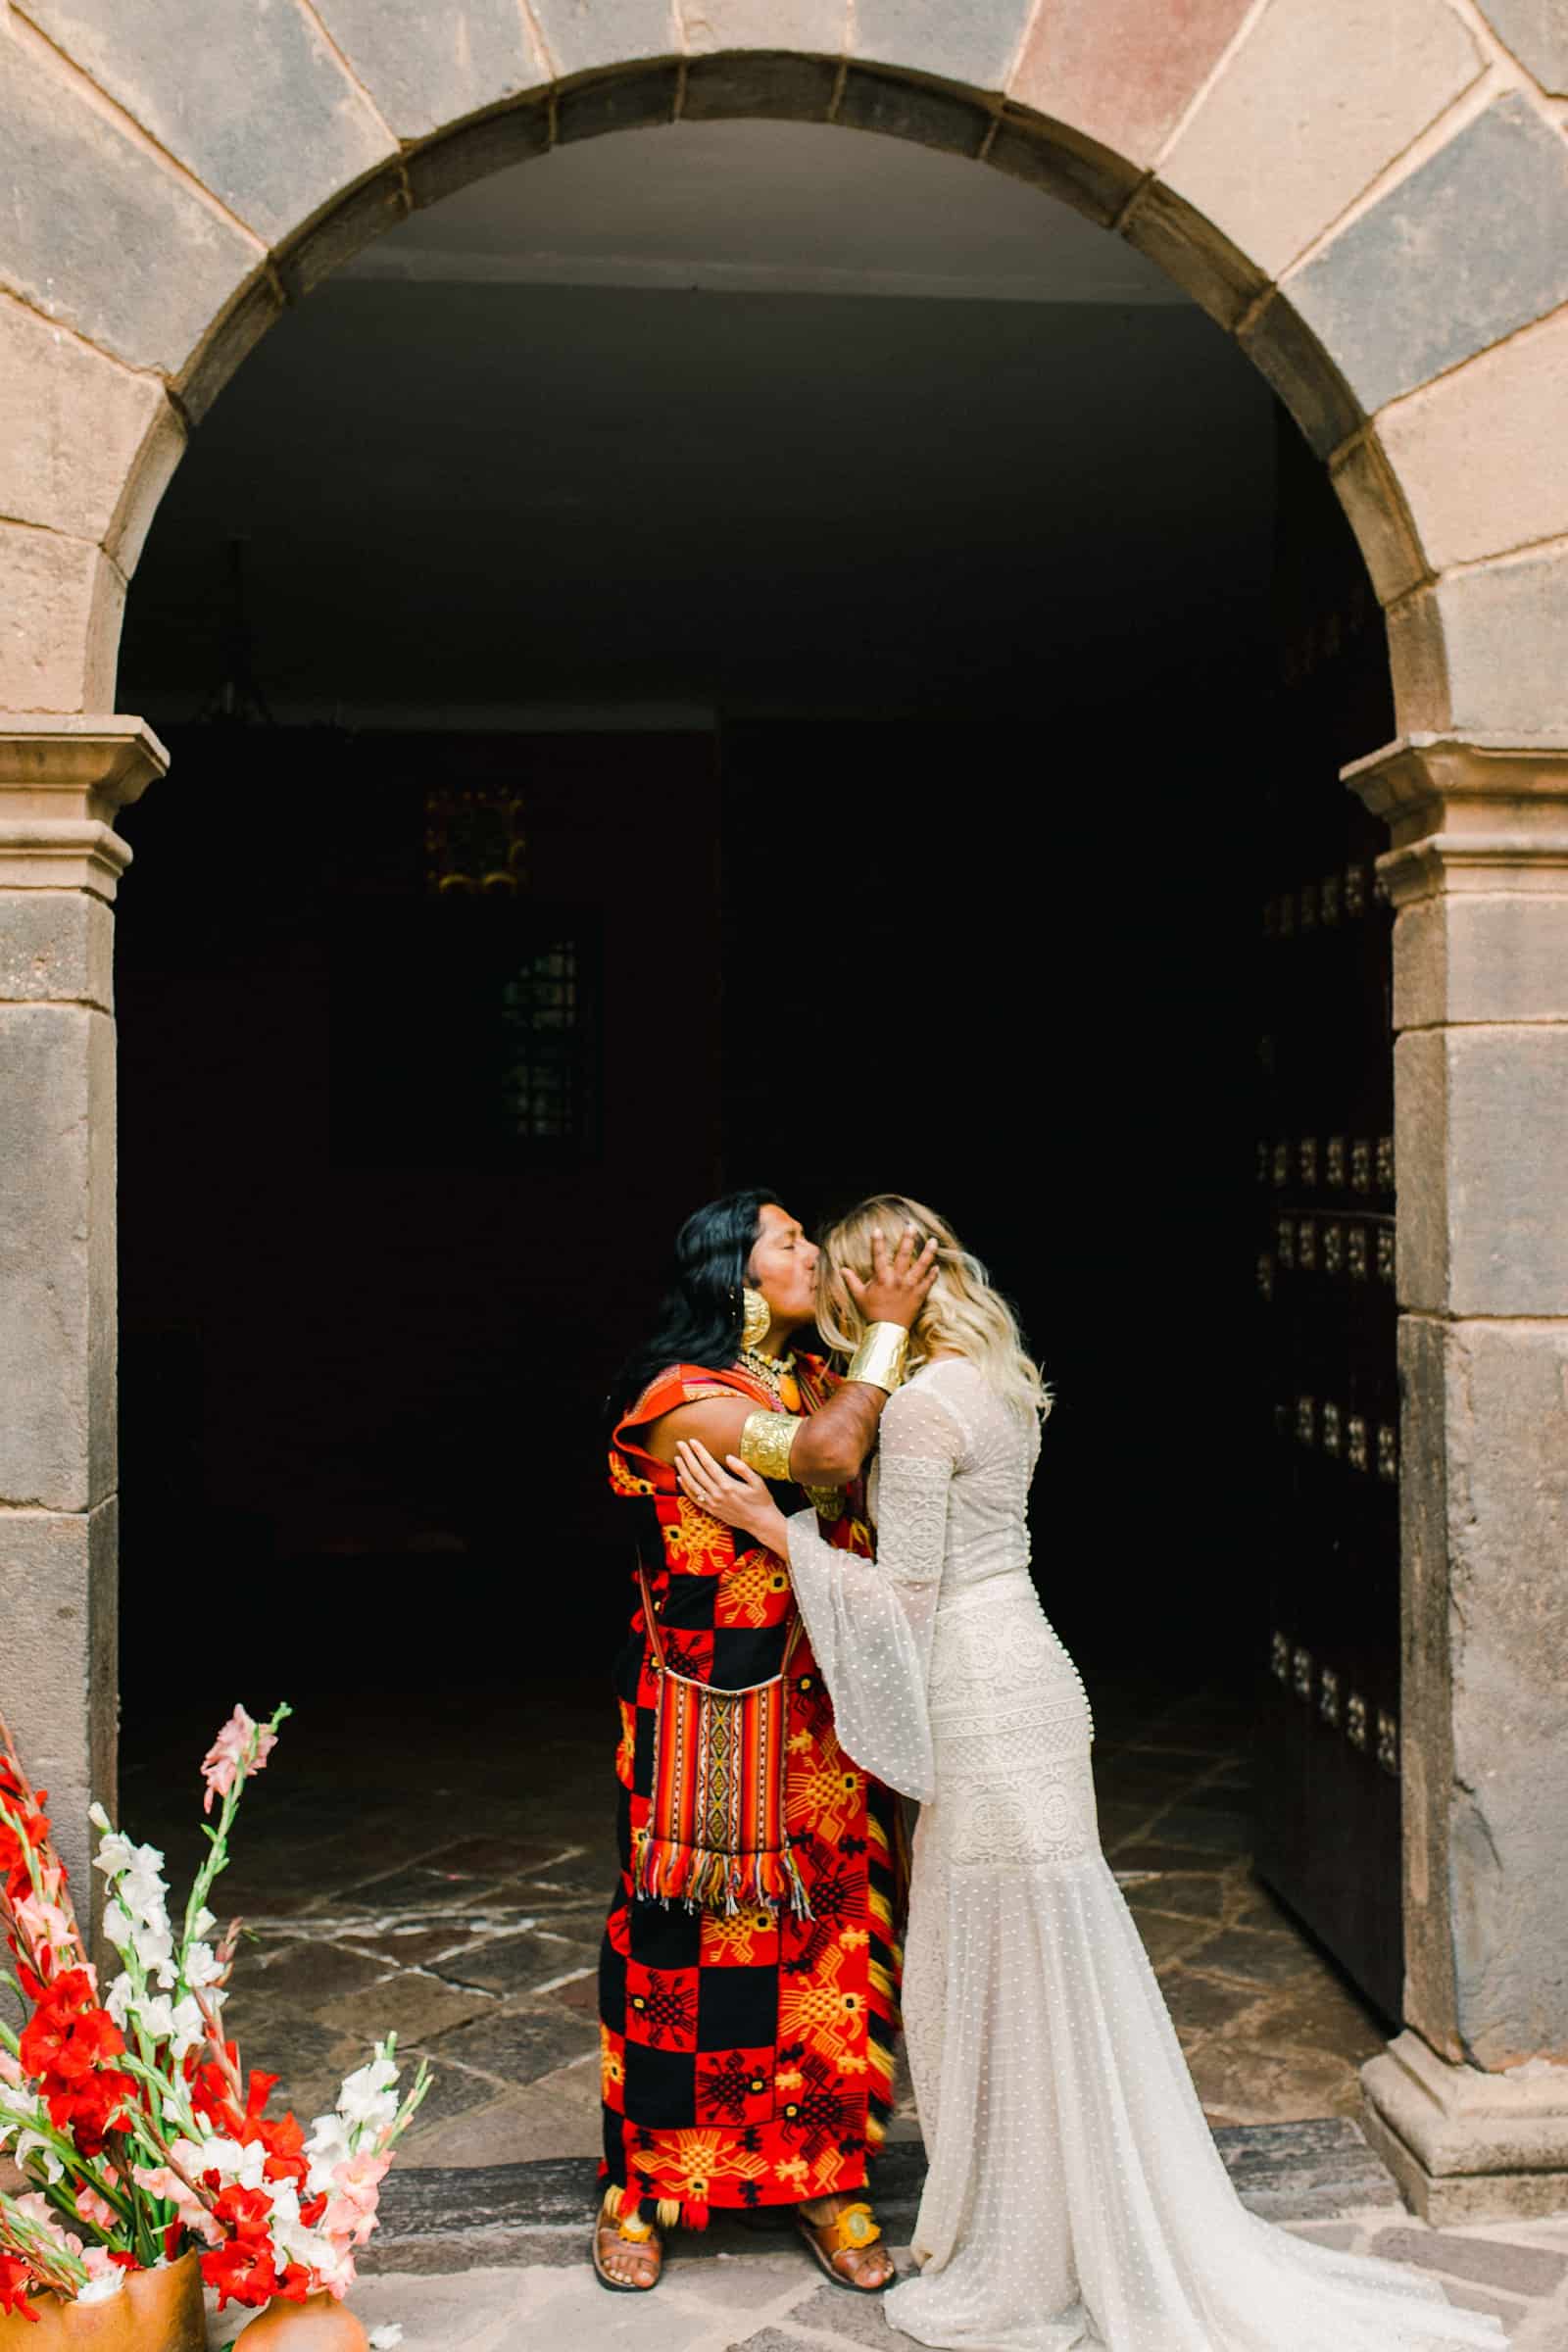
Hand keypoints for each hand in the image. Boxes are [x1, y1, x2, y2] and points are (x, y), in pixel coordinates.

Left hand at [675, 1440, 791, 1554]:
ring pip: (692, 1484)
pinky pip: (694, 1498)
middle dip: (687, 1457)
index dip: (699, 1452)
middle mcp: (717, 1494)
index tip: (692, 1441)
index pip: (709, 1464)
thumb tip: (728, 1457)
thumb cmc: (762, 1500)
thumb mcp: (758, 1482)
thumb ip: (743, 1468)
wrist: (761, 1522)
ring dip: (683, 1470)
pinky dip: (685, 1487)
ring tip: (678, 1458)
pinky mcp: (711, 1510)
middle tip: (680, 1444)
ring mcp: (712, 1503)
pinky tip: (680, 1478)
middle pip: (697, 1472)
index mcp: (728, 1485)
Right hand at [846, 1223, 938, 1329]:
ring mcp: (910, 1287)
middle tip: (911, 1227)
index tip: (877, 1230)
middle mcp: (897, 1280)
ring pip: (921, 1266)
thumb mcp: (859, 1297)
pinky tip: (937, 1266)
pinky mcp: (919, 1295)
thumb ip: (851, 1281)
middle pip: (903, 1255)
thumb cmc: (872, 1313)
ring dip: (928, 1253)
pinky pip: (928, 1282)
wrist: (887, 1332)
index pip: (878, 1256)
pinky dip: (933, 1274)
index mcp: (881, 1279)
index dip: (877, 1242)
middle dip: (908, 1240)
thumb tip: (842, 1269)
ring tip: (933, 1241)